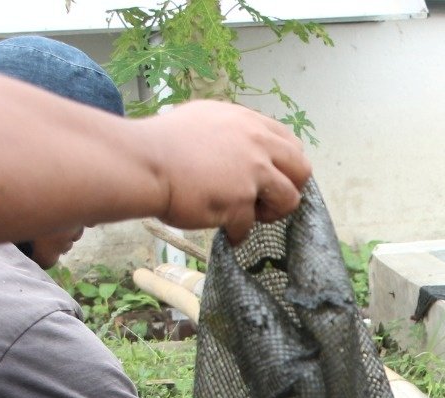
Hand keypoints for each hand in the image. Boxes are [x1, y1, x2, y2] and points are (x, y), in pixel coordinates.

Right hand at [142, 100, 312, 243]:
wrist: (142, 161)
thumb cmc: (163, 143)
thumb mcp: (204, 119)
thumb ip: (232, 132)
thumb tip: (243, 146)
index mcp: (248, 122)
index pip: (290, 143)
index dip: (286, 165)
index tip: (274, 178)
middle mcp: (256, 143)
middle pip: (302, 171)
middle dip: (290, 189)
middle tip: (268, 201)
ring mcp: (251, 173)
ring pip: (289, 201)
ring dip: (270, 214)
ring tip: (246, 216)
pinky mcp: (239, 201)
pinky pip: (249, 226)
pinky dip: (237, 232)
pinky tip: (222, 228)